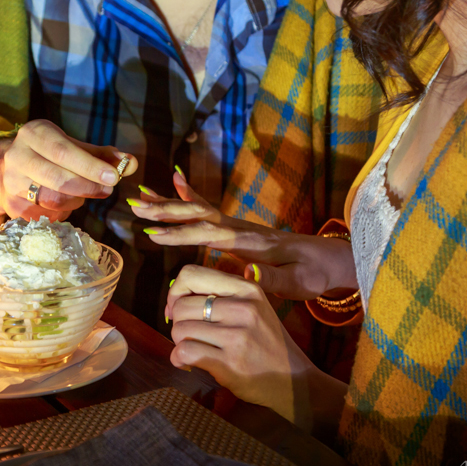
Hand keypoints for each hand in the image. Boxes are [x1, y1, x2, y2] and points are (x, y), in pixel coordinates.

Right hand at [0, 120, 136, 221]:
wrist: (12, 168)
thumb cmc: (50, 154)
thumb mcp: (73, 146)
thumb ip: (102, 155)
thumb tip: (130, 163)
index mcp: (34, 134)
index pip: (63, 151)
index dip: (90, 166)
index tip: (114, 176)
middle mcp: (17, 156)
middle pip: (57, 179)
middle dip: (88, 186)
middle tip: (108, 189)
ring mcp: (12, 183)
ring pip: (53, 200)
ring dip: (77, 199)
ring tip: (85, 192)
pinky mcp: (13, 205)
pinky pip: (47, 215)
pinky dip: (64, 211)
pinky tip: (68, 202)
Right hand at [130, 170, 355, 298]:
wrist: (330, 259)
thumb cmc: (313, 275)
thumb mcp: (298, 284)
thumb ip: (272, 279)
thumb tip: (245, 275)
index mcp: (251, 243)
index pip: (210, 235)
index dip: (182, 235)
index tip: (155, 234)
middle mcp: (241, 228)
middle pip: (198, 215)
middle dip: (166, 211)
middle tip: (136, 206)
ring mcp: (239, 225)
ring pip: (199, 210)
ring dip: (169, 203)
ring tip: (141, 196)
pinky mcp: (239, 229)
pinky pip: (209, 209)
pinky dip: (189, 195)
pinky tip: (175, 182)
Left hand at [166, 265, 315, 427]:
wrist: (293, 379)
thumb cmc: (265, 342)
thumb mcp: (253, 307)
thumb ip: (221, 295)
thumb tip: (173, 298)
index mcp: (247, 288)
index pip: (191, 274)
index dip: (176, 292)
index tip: (178, 309)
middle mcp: (243, 307)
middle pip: (181, 305)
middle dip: (178, 323)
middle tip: (191, 335)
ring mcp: (237, 335)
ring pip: (180, 329)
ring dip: (180, 343)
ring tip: (196, 349)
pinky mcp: (229, 362)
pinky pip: (185, 352)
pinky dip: (179, 359)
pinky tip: (189, 363)